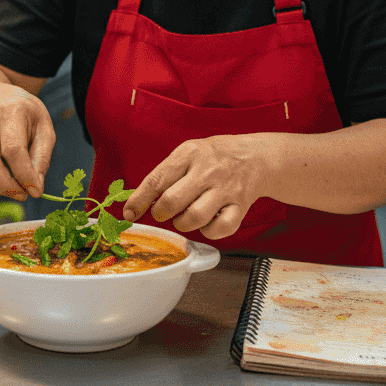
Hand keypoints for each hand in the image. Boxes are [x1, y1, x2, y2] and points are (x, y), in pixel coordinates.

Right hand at [0, 85, 55, 200]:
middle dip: (6, 185)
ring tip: (12, 190)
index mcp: (10, 111)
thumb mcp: (44, 129)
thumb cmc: (27, 116)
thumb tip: (35, 187)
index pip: (13, 149)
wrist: (0, 98)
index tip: (36, 191)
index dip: (24, 174)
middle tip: (22, 195)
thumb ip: (42, 158)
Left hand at [122, 134, 278, 239]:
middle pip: (172, 202)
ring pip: (193, 218)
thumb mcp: (187, 153)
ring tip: (184, 216)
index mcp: (189, 154)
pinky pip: (219, 229)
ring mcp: (226, 189)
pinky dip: (208, 232)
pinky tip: (206, 222)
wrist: (256, 157)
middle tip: (163, 212)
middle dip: (160, 213)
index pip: (156, 180)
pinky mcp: (240, 206)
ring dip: (182, 224)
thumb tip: (137, 202)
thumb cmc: (214, 157)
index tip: (129, 213)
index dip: (138, 200)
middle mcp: (208, 171)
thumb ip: (165, 175)